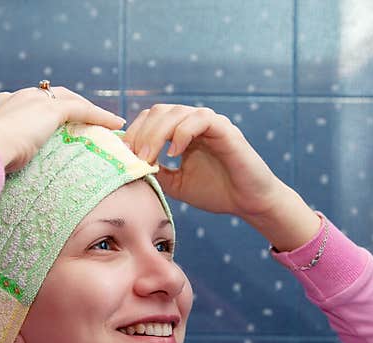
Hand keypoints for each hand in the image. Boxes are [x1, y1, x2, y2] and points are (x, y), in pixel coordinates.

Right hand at [0, 85, 125, 172]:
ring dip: (87, 109)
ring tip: (105, 120)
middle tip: (82, 118)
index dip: (39, 112)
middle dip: (66, 105)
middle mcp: (15, 97)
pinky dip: (100, 115)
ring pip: (68, 100)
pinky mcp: (50, 109)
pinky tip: (116, 124)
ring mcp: (33, 101)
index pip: (24, 104)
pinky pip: (82, 110)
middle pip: (48, 96)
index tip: (48, 124)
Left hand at [121, 104, 287, 218]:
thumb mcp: (176, 184)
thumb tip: (130, 165)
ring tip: (148, 158)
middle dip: (141, 133)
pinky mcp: (224, 128)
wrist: (249, 201)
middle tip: (133, 157)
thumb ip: (156, 172)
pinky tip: (175, 153)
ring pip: (175, 113)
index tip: (123, 156)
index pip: (151, 119)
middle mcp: (194, 122)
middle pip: (158, 112)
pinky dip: (182, 133)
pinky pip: (199, 119)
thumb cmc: (216, 192)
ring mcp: (210, 122)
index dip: (134, 133)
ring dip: (156, 134)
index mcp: (181, 132)